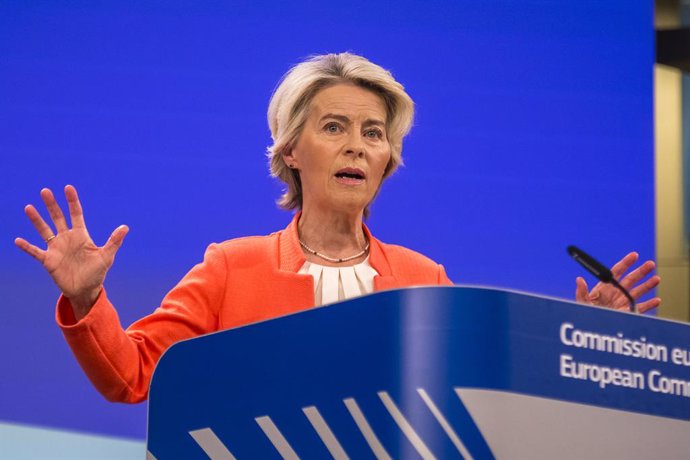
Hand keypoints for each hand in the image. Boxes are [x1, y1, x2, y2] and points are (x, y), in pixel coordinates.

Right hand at [14, 185, 127, 318]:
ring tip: (29, 208)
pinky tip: (18, 240)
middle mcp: (67, 238)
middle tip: (45, 191)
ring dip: (36, 220)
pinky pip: (35, 251)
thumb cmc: (97, 272)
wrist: (86, 290)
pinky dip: (27, 247)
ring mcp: (56, 248)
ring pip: (44, 230)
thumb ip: (114, 241)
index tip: (68, 188)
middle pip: (57, 217)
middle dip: (52, 205)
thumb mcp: (107, 256)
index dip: (72, 201)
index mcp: (81, 235)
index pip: (76, 214)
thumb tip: (125, 227)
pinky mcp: (49, 260)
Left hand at [575, 252, 660, 312]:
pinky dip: (649, 305)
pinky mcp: (627, 313)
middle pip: (630, 280)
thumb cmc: (584, 313)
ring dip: (647, 286)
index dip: (626, 263)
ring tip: (656, 279)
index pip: (616, 272)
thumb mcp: (582, 301)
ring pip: (637, 292)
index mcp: (605, 288)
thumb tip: (579, 280)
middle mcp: (615, 294)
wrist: (590, 326)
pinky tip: (656, 300)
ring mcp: (622, 303)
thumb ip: (582, 291)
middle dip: (640, 272)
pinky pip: (640, 308)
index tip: (634, 255)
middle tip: (650, 264)